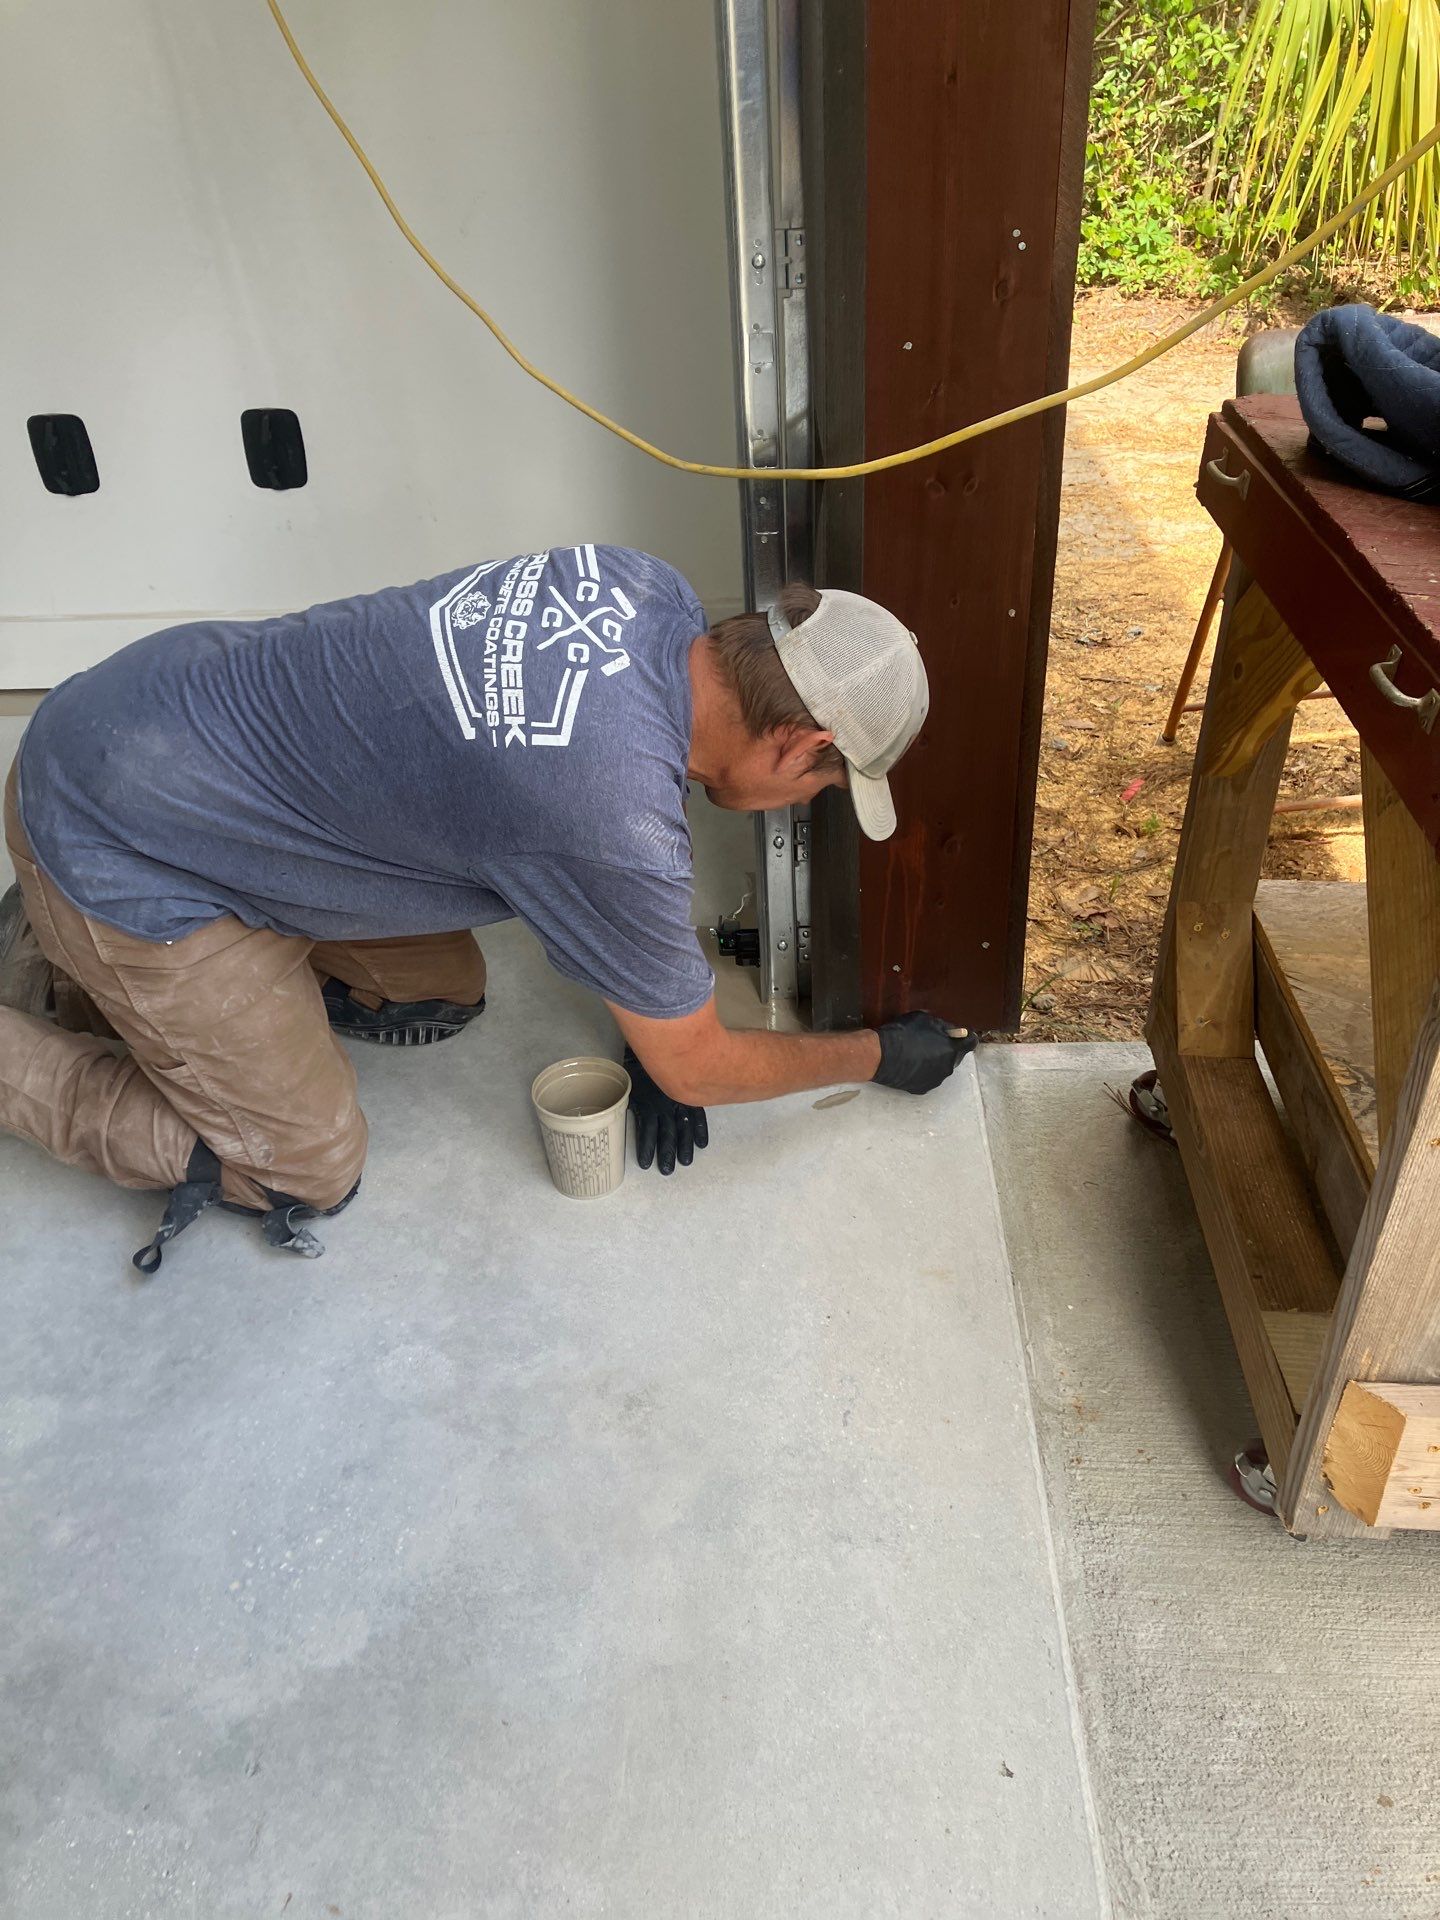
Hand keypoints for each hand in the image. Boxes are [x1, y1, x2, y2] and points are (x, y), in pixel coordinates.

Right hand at [624, 1048, 708, 1174]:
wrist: (648, 1037)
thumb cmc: (661, 1047)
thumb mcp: (675, 1061)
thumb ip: (678, 1072)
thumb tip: (683, 1076)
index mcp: (682, 1088)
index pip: (694, 1113)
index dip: (699, 1129)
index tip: (702, 1144)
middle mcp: (674, 1099)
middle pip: (681, 1127)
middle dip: (683, 1146)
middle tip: (685, 1164)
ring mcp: (660, 1104)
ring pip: (666, 1134)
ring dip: (667, 1152)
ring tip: (668, 1169)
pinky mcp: (645, 1104)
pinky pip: (645, 1130)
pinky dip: (645, 1146)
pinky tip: (645, 1161)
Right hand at [872, 1012, 976, 1094]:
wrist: (880, 1056)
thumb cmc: (903, 1034)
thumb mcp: (926, 1020)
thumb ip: (944, 1026)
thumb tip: (954, 1031)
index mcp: (952, 1050)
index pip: (971, 1043)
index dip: (966, 1037)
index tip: (960, 1034)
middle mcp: (948, 1068)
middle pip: (955, 1057)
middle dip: (949, 1049)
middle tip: (933, 1041)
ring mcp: (935, 1080)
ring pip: (941, 1068)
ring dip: (936, 1061)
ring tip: (919, 1053)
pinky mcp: (921, 1089)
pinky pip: (928, 1077)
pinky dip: (924, 1071)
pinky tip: (912, 1064)